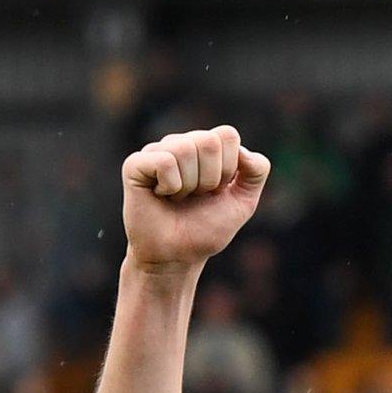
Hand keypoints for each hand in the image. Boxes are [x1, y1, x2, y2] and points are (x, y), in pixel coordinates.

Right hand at [120, 126, 269, 272]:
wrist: (176, 258)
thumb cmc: (204, 230)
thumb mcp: (243, 202)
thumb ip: (256, 171)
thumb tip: (242, 150)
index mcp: (204, 147)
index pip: (227, 135)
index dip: (227, 168)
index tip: (215, 191)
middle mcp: (180, 143)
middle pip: (208, 141)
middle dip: (209, 178)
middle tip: (195, 197)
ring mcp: (156, 152)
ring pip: (185, 149)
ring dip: (188, 185)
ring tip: (177, 199)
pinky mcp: (135, 165)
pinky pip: (164, 161)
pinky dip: (170, 186)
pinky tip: (161, 196)